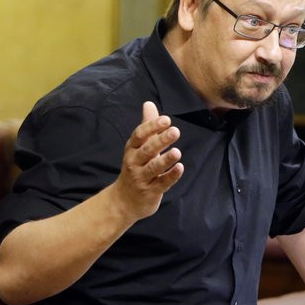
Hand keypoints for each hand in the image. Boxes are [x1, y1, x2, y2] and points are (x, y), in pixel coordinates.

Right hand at [110, 101, 183, 220]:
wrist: (124, 201)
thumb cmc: (135, 168)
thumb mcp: (138, 147)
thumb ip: (147, 126)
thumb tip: (148, 103)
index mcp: (132, 149)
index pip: (139, 135)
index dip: (152, 127)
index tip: (166, 120)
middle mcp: (134, 163)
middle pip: (147, 150)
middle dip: (160, 140)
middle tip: (175, 131)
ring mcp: (142, 178)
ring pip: (153, 168)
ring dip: (165, 160)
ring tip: (177, 152)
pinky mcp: (150, 192)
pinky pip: (161, 183)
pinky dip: (171, 176)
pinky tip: (180, 168)